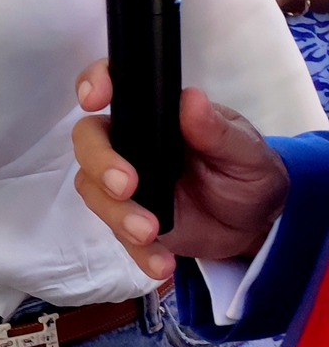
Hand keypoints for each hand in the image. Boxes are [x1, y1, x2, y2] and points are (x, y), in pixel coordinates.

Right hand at [71, 58, 289, 277]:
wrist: (257, 223)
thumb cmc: (249, 172)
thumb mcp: (245, 150)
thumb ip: (217, 130)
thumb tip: (191, 99)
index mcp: (155, 115)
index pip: (114, 86)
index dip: (94, 83)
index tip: (94, 100)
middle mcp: (130, 145)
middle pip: (89, 143)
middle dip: (100, 163)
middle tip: (125, 186)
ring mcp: (125, 185)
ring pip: (94, 191)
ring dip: (117, 214)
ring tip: (150, 233)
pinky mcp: (129, 222)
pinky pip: (118, 236)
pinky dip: (137, 253)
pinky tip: (161, 263)